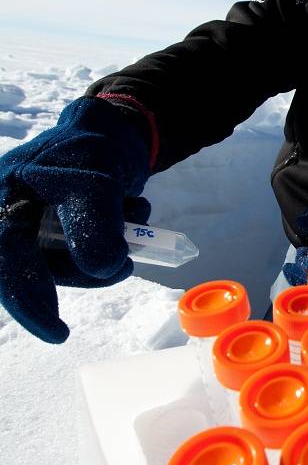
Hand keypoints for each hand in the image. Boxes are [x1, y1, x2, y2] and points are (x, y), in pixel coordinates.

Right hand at [0, 98, 150, 342]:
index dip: (28, 300)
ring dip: (107, 251)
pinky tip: (133, 210)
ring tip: (137, 213)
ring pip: (63, 264)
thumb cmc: (92, 148)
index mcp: (4, 200)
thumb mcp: (94, 181)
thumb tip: (103, 266)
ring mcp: (32, 223)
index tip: (59, 333)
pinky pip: (80, 252)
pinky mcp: (58, 230)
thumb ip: (93, 222)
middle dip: (85, 271)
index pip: (6, 261)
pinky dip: (111, 241)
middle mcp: (9, 214)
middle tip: (126, 264)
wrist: (114, 130)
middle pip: (35, 269)